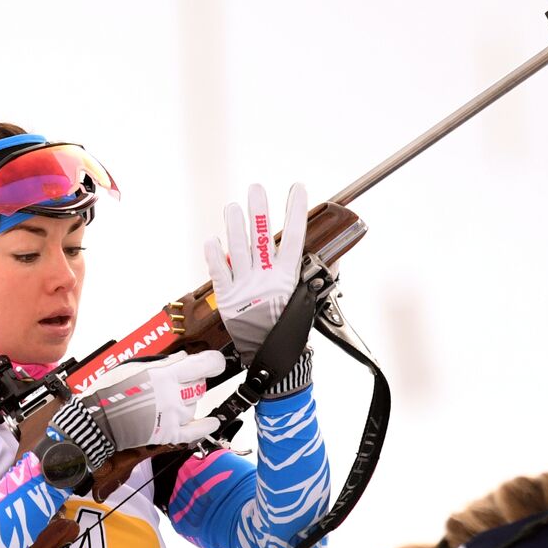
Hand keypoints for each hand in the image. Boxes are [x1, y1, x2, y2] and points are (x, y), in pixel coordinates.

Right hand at [54, 351, 225, 458]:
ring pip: (194, 405)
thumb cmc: (110, 390)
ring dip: (188, 400)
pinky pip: (194, 431)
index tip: (215, 362)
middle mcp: (173, 396)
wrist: (97, 420)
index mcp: (165, 375)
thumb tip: (184, 357)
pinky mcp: (168, 434)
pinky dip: (205, 426)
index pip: (205, 365)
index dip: (213, 362)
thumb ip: (163, 362)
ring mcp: (172, 417)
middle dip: (194, 380)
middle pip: (200, 385)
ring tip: (169, 399)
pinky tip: (212, 422)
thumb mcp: (134, 365)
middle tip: (179, 381)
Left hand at [204, 182, 307, 364]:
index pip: (295, 238)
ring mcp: (245, 288)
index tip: (297, 188)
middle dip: (259, 212)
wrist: (271, 359)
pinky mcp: (227, 300)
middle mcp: (266, 280)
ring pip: (238, 250)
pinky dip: (214, 256)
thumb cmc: (289, 330)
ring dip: (235, 227)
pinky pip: (218, 274)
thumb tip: (334, 257)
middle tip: (256, 189)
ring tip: (232, 207)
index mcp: (287, 278)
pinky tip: (212, 240)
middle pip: (263, 239)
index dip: (295, 212)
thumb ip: (316, 276)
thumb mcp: (306, 301)